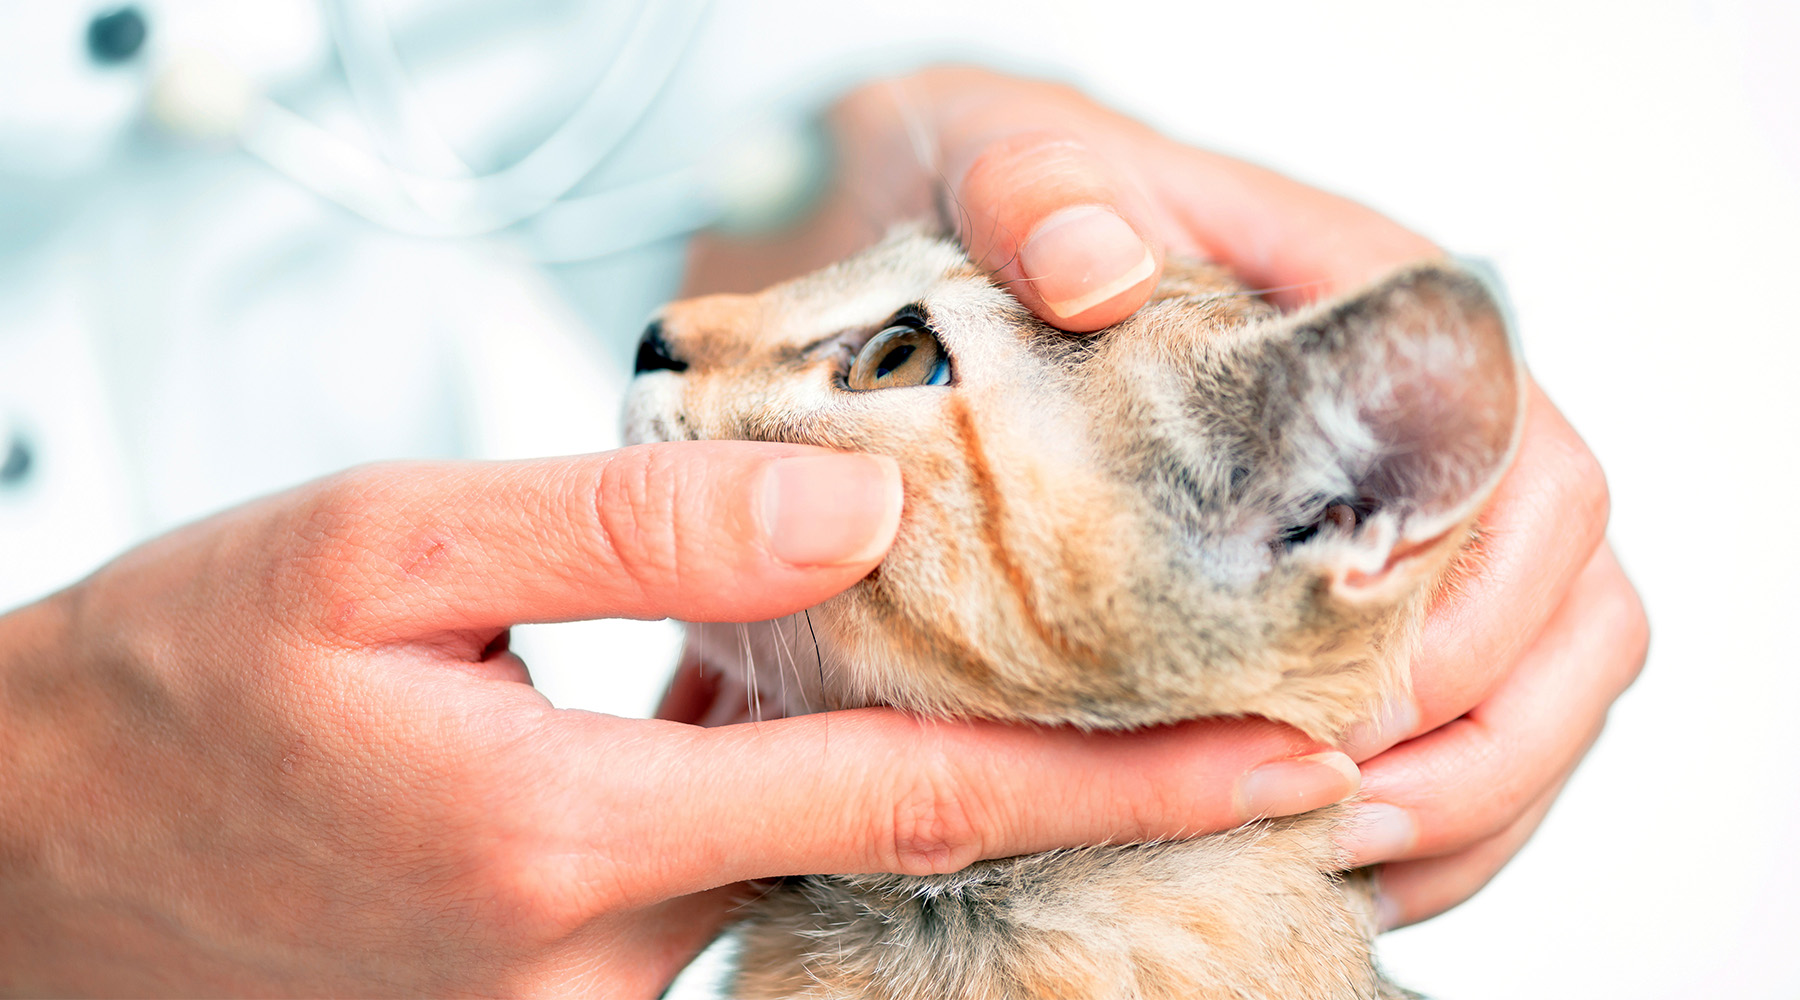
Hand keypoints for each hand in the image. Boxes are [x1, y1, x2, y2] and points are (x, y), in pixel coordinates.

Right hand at [0, 443, 1356, 996]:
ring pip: (820, 887)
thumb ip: (621, 525)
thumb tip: (853, 508)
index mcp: (573, 837)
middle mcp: (603, 962)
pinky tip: (842, 738)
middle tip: (1248, 742)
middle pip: (902, 863)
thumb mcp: (373, 550)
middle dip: (1083, 809)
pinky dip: (812, 826)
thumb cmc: (179, 689)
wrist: (34, 861)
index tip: (1294, 763)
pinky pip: (732, 907)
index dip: (1129, 779)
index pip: (921, 800)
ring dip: (943, 809)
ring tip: (1072, 713)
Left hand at [685, 65, 1646, 929]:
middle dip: (1480, 745)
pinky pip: (1468, 716)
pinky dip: (1431, 812)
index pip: (1529, 478)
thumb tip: (1101, 275)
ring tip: (1339, 864)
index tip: (1344, 712)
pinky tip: (1334, 858)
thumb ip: (1047, 198)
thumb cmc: (1020, 209)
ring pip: (1542, 680)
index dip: (1476, 616)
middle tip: (1337, 821)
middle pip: (1572, 606)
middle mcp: (1429, 426)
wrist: (981, 232)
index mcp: (1391, 319)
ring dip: (1468, 801)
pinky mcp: (1357, 588)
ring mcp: (1409, 512)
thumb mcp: (1010, 176)